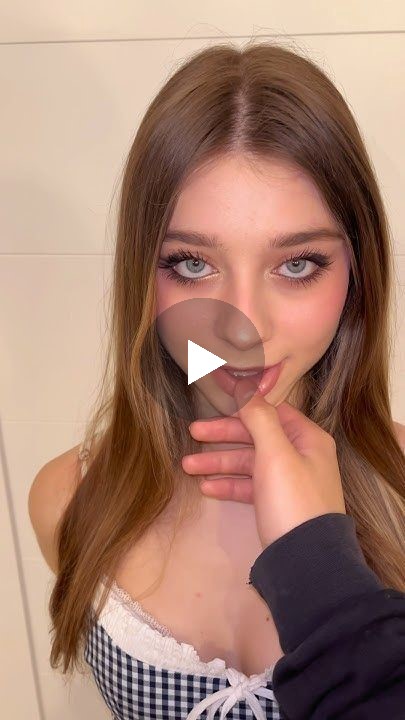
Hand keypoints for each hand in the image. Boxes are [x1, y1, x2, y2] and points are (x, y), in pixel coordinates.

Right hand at [182, 378, 345, 548]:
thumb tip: (246, 387)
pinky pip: (250, 487)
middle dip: (222, 437)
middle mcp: (301, 456)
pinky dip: (229, 485)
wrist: (306, 561)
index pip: (270, 412)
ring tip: (186, 466)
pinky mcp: (277, 505)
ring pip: (249, 463)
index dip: (241, 407)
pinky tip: (206, 488)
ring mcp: (289, 482)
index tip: (212, 403)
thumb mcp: (275, 454)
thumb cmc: (292, 500)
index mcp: (307, 438)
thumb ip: (259, 419)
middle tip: (191, 433)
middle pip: (256, 437)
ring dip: (219, 463)